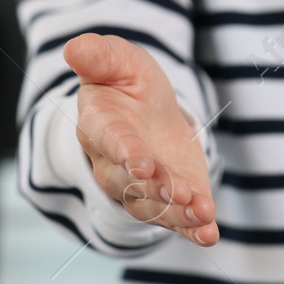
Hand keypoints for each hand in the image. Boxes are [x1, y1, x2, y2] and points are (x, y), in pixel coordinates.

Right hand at [63, 33, 218, 245]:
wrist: (145, 108)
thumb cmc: (125, 81)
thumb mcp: (117, 60)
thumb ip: (98, 56)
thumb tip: (74, 48)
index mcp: (100, 125)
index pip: (111, 141)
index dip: (125, 153)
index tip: (142, 163)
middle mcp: (114, 164)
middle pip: (131, 183)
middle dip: (155, 189)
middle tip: (178, 192)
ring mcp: (141, 187)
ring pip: (154, 206)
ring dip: (177, 213)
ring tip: (202, 213)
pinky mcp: (169, 199)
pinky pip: (177, 220)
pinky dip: (192, 230)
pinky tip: (209, 235)